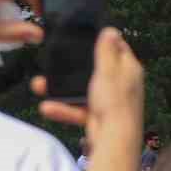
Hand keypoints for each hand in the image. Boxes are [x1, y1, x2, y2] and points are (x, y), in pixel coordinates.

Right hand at [34, 29, 143, 147]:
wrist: (113, 140)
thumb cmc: (115, 103)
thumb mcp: (107, 71)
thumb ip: (107, 51)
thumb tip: (111, 30)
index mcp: (129, 69)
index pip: (119, 48)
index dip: (105, 41)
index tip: (87, 35)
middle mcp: (122, 84)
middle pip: (97, 68)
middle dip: (75, 67)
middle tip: (57, 60)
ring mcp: (110, 100)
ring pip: (83, 90)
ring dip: (63, 89)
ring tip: (41, 85)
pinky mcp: (100, 115)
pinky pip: (79, 109)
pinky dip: (64, 109)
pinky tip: (47, 107)